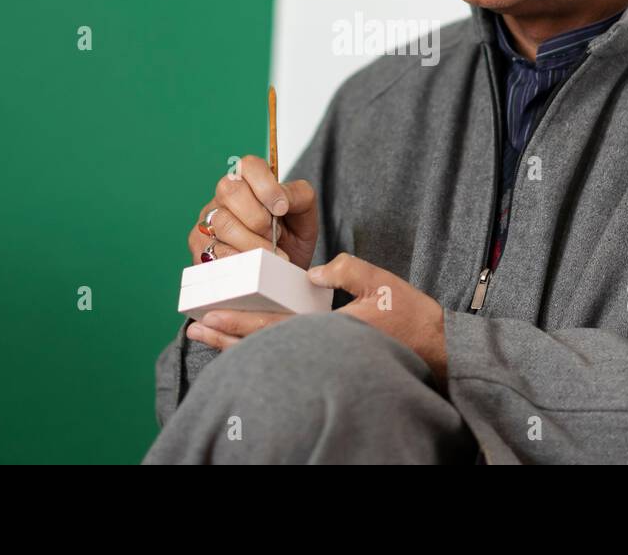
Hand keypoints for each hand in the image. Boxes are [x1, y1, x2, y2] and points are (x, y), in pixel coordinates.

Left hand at [185, 254, 448, 390]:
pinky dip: (257, 351)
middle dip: (226, 339)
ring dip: (234, 348)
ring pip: (269, 357)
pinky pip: (283, 356)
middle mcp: (319, 348)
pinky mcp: (325, 357)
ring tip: (205, 339)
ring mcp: (321, 356)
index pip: (274, 329)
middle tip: (194, 330)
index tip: (210, 318)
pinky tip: (238, 344)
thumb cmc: (408, 314)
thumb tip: (315, 271)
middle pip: (262, 349)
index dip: (240, 324)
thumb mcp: (381, 281)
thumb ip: (347, 270)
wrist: (434, 346)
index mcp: (329, 331)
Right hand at [186, 154, 318, 269]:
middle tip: (275, 235)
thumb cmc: (292, 239)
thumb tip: (282, 199)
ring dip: (252, 243)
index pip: (249, 165)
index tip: (282, 209)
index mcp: (250, 180)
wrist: (282, 272)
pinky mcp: (199, 246)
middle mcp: (223, 196)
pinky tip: (254, 265)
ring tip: (270, 254)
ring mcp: (207, 219)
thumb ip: (299, 196)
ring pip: (222, 222)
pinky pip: (216, 251)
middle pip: (230, 191)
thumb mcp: (305, 215)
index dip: (265, 185)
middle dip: (258, 218)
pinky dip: (241, 260)